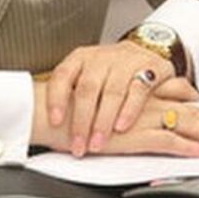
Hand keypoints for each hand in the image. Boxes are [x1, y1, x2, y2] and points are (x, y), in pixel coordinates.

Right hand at [31, 80, 198, 156]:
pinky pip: (166, 140)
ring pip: (185, 122)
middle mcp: (146, 100)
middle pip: (192, 109)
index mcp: (142, 91)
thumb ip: (133, 103)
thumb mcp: (109, 103)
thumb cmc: (76, 110)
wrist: (50, 112)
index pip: (184, 96)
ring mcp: (141, 116)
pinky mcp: (131, 135)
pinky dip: (187, 148)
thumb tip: (154, 111)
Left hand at [46, 41, 184, 155]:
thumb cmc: (111, 73)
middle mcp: (103, 57)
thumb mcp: (88, 76)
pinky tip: (121, 127)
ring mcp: (127, 60)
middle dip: (82, 120)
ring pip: (112, 91)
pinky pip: (139, 90)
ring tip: (98, 143)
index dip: (57, 99)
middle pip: (88, 88)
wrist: (147, 52)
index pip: (63, 75)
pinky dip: (129, 111)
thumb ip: (72, 95)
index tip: (55, 122)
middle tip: (78, 145)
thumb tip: (47, 125)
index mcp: (81, 58)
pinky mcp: (151, 67)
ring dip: (103, 121)